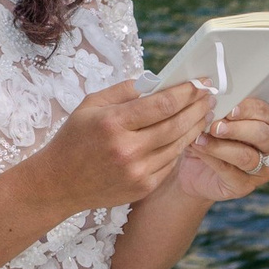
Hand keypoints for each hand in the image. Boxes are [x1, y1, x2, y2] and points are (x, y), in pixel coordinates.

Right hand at [35, 77, 210, 213]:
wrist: (58, 184)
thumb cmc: (74, 139)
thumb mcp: (91, 105)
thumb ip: (124, 90)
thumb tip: (157, 80)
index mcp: (114, 123)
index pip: (163, 104)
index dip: (187, 92)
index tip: (200, 83)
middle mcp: (127, 149)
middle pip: (176, 124)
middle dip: (198, 107)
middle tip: (210, 95)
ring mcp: (137, 171)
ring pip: (178, 145)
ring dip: (195, 127)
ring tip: (205, 112)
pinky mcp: (143, 187)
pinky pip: (171, 163)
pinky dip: (181, 147)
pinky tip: (187, 134)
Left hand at [177, 95, 268, 206]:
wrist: (195, 168)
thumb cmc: (211, 136)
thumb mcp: (217, 118)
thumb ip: (220, 109)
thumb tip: (212, 101)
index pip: (265, 113)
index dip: (247, 109)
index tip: (228, 108)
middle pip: (262, 135)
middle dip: (237, 129)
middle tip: (215, 126)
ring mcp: (263, 170)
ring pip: (247, 156)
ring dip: (221, 146)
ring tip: (201, 138)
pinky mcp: (246, 186)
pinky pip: (230, 172)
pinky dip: (212, 159)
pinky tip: (198, 148)